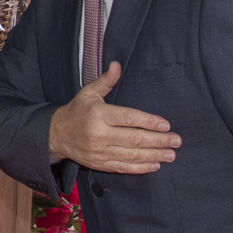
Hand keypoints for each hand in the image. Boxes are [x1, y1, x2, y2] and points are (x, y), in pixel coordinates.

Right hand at [45, 62, 180, 173]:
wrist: (56, 135)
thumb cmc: (76, 111)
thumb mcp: (88, 93)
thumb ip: (106, 81)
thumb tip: (118, 64)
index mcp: (98, 115)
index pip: (128, 118)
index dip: (149, 122)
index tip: (166, 125)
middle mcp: (99, 134)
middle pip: (134, 139)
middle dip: (158, 141)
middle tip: (177, 140)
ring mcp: (100, 152)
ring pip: (132, 156)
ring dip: (154, 155)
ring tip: (171, 154)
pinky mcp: (100, 164)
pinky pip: (123, 168)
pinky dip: (141, 168)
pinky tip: (155, 165)